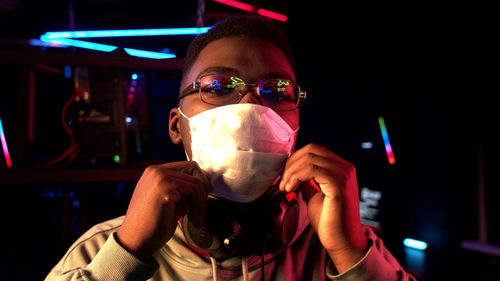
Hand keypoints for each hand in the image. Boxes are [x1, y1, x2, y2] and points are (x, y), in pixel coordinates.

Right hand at [117, 161, 211, 259]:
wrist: (135, 242)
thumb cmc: (152, 226)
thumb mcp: (171, 202)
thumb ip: (184, 191)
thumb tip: (206, 186)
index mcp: (155, 172)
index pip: (188, 166)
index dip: (200, 182)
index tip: (201, 200)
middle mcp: (156, 171)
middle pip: (195, 169)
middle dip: (203, 190)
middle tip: (199, 210)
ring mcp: (159, 177)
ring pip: (196, 182)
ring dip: (201, 203)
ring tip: (194, 219)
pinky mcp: (165, 187)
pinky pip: (194, 191)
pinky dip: (199, 208)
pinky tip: (192, 220)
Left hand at [279, 144, 366, 272]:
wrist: (341, 241)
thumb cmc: (328, 221)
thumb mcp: (314, 195)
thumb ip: (308, 181)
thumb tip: (294, 172)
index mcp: (341, 169)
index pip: (314, 150)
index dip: (295, 160)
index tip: (284, 177)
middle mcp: (345, 168)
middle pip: (311, 150)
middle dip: (291, 164)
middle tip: (282, 182)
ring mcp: (344, 175)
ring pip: (309, 159)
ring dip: (291, 172)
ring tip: (285, 188)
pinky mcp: (339, 185)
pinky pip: (312, 170)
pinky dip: (297, 177)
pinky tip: (291, 189)